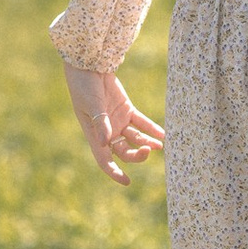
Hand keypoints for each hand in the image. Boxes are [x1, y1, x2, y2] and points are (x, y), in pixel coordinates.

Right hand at [64, 61, 164, 185]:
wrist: (89, 67)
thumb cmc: (84, 87)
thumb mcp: (91, 105)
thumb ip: (101, 123)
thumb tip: (106, 143)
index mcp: (94, 135)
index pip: (104, 160)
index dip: (115, 172)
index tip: (127, 182)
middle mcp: (107, 132)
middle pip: (124, 151)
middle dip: (136, 154)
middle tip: (148, 151)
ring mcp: (118, 121)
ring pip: (135, 139)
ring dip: (147, 143)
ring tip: (160, 146)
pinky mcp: (127, 110)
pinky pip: (142, 123)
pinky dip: (152, 129)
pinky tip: (162, 135)